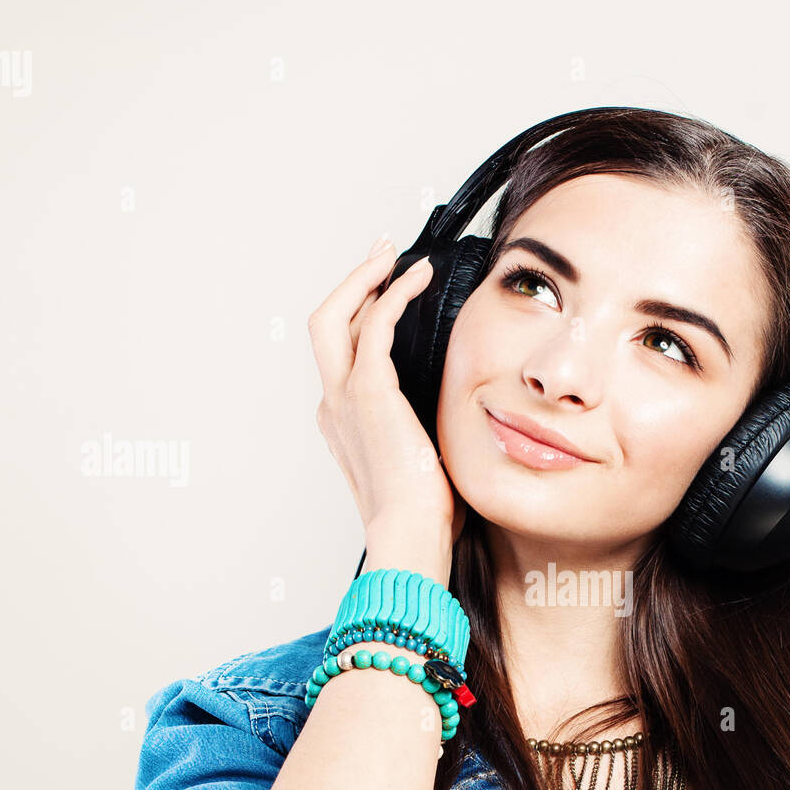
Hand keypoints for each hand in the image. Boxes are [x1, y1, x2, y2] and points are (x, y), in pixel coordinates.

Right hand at [308, 238, 465, 545]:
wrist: (411, 534)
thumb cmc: (424, 515)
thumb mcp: (425, 462)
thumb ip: (428, 430)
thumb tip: (463, 415)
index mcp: (346, 424)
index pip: (344, 355)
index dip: (362, 318)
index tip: (388, 293)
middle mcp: (335, 405)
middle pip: (325, 325)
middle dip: (351, 284)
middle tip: (381, 257)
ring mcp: (346, 397)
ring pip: (336, 316)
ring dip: (366, 278)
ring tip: (395, 256)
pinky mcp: (369, 391)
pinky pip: (374, 323)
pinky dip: (393, 293)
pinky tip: (417, 280)